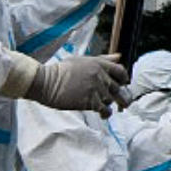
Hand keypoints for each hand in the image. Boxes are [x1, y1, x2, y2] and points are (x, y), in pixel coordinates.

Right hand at [2, 51, 123, 111]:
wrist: (46, 82)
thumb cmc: (61, 71)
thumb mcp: (82, 60)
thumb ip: (103, 59)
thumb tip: (118, 56)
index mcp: (98, 63)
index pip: (120, 71)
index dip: (124, 79)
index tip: (123, 85)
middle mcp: (99, 75)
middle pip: (118, 88)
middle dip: (120, 97)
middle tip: (122, 103)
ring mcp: (95, 88)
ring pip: (111, 99)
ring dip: (109, 104)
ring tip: (104, 108)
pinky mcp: (89, 101)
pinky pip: (104, 109)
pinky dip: (106, 113)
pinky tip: (103, 114)